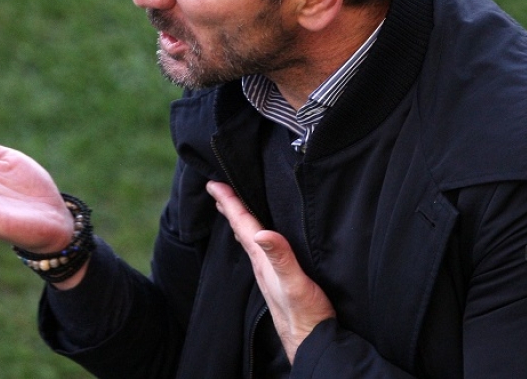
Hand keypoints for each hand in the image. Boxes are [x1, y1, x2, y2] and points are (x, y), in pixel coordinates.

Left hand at [207, 181, 335, 362]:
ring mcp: (269, 274)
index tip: (213, 184)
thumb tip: (262, 234)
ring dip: (240, 222)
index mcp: (263, 261)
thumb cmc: (306, 315)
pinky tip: (258, 240)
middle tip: (216, 190)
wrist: (312, 342)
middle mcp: (262, 265)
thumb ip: (281, 258)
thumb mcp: (295, 283)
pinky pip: (261, 251)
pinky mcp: (279, 281)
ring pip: (249, 241)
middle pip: (241, 230)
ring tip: (232, 209)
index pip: (243, 225)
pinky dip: (254, 237)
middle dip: (229, 208)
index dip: (230, 202)